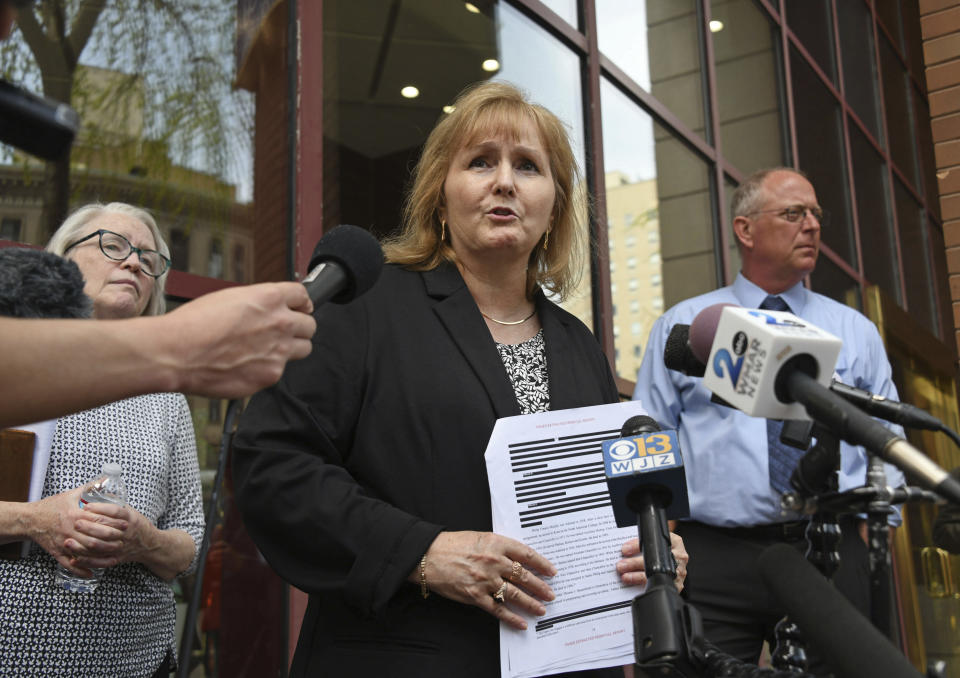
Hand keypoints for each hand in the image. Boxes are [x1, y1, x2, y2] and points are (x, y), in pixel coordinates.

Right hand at [25, 486, 127, 575]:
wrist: (29, 519)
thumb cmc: (51, 506)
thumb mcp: (70, 495)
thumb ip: (89, 488)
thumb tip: (105, 479)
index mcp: (74, 515)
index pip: (98, 521)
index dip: (113, 523)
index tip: (126, 525)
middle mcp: (69, 530)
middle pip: (94, 539)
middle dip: (111, 541)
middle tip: (124, 541)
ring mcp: (63, 543)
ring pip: (85, 553)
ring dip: (100, 557)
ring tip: (114, 557)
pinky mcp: (56, 552)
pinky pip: (69, 564)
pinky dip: (81, 570)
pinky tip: (92, 573)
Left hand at [62, 502, 152, 569]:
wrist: (149, 544)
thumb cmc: (136, 525)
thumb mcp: (130, 511)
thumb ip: (115, 504)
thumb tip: (98, 490)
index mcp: (130, 519)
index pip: (115, 512)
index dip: (100, 508)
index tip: (86, 506)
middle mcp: (126, 533)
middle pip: (106, 530)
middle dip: (88, 527)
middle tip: (75, 523)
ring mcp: (120, 547)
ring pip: (100, 547)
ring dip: (83, 545)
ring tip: (68, 541)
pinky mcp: (115, 559)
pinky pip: (100, 562)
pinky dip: (87, 561)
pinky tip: (74, 558)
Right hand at [164, 282, 315, 397]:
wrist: (178, 353)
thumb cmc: (194, 324)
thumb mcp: (229, 298)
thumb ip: (257, 303)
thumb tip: (265, 309)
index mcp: (269, 298)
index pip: (303, 296)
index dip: (301, 302)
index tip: (300, 307)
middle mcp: (280, 323)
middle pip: (310, 324)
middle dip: (299, 327)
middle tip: (284, 331)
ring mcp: (279, 351)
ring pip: (303, 349)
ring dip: (291, 348)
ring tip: (268, 350)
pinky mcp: (271, 375)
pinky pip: (280, 371)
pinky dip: (268, 368)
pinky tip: (248, 365)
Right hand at [419, 531, 556, 629]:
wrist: (428, 555)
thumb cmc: (452, 544)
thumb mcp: (480, 537)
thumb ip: (499, 547)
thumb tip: (518, 559)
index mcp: (496, 543)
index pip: (526, 554)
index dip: (542, 564)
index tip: (551, 571)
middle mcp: (493, 561)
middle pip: (524, 576)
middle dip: (540, 587)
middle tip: (550, 594)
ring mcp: (485, 580)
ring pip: (514, 594)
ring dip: (530, 603)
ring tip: (541, 609)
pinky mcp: (475, 596)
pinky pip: (498, 609)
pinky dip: (511, 618)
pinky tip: (521, 622)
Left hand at [616, 532, 688, 592]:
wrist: (679, 561)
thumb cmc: (665, 550)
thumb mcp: (659, 541)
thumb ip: (644, 543)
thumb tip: (625, 548)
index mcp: (675, 542)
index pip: (654, 543)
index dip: (637, 546)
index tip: (625, 549)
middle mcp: (679, 557)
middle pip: (655, 561)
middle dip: (634, 563)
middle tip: (621, 565)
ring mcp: (680, 572)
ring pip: (656, 575)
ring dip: (637, 577)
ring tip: (625, 576)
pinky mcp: (678, 585)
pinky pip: (660, 586)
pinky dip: (645, 587)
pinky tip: (635, 586)